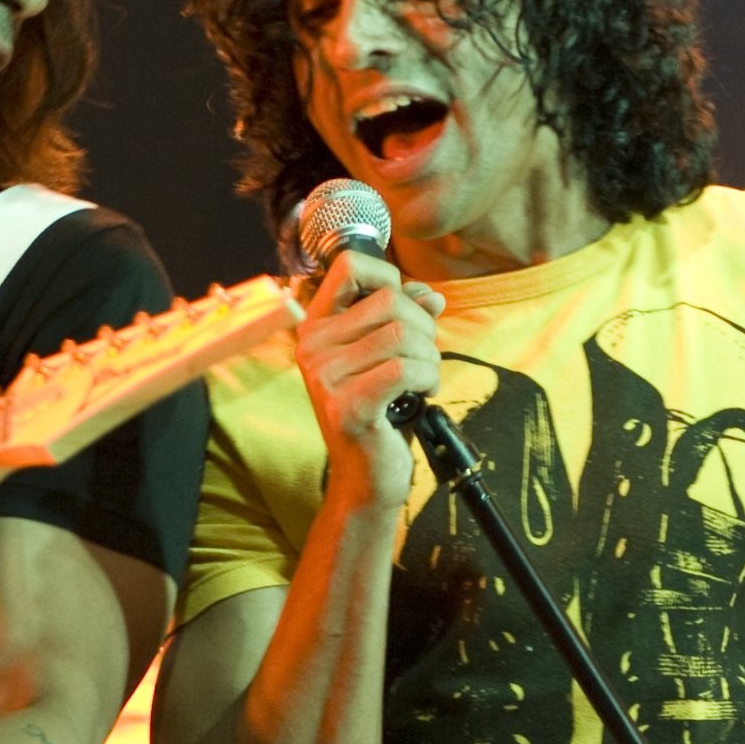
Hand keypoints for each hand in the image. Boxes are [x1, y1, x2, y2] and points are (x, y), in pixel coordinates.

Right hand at [295, 250, 442, 510]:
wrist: (366, 478)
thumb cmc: (380, 412)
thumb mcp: (388, 355)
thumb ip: (405, 317)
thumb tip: (431, 295)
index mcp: (315, 327)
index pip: (349, 265)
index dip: (389, 278)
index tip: (402, 310)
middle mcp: (312, 348)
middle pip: (389, 300)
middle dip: (424, 327)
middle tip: (423, 359)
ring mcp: (326, 378)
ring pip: (404, 335)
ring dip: (430, 358)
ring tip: (423, 381)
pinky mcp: (348, 407)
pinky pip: (406, 369)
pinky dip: (428, 378)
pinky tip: (424, 394)